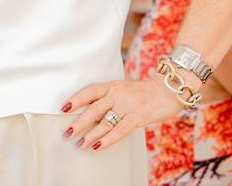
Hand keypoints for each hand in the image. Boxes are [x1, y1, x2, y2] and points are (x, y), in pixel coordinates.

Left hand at [62, 75, 184, 151]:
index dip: (76, 99)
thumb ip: (109, 98)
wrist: (169, 89)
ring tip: (79, 143)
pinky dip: (107, 139)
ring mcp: (128, 105)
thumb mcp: (123, 89)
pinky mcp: (138, 116)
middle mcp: (117, 94)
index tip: (63, 108)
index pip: (90, 91)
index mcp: (112, 85)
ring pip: (104, 122)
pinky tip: (98, 146)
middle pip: (93, 109)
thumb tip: (92, 113)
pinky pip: (120, 130)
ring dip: (91, 134)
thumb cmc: (144, 92)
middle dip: (79, 122)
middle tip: (67, 132)